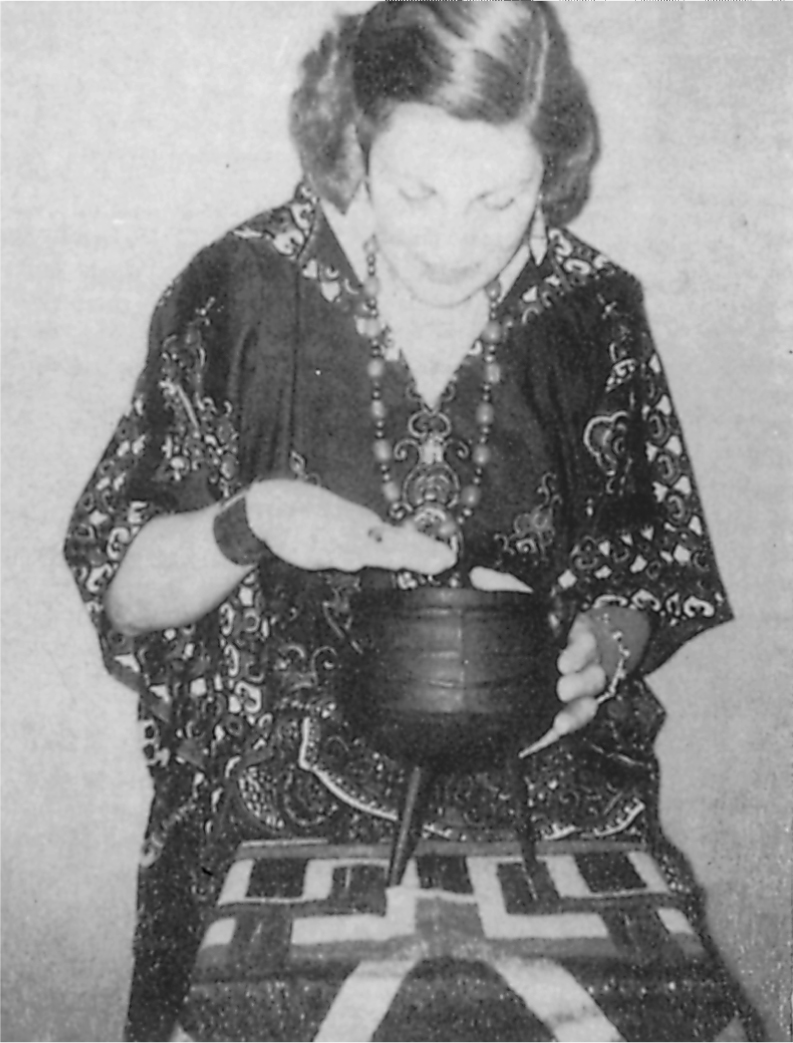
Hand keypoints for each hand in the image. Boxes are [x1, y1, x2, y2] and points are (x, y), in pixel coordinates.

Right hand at [245, 480, 455, 574]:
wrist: (277, 505)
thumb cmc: (318, 521)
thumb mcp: (351, 532)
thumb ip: (374, 545)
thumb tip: (404, 554)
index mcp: (369, 529)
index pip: (404, 541)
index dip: (427, 550)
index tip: (450, 558)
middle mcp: (358, 531)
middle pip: (392, 544)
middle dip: (418, 554)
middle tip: (444, 561)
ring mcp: (336, 537)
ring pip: (362, 548)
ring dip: (384, 554)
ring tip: (403, 560)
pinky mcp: (312, 545)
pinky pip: (328, 552)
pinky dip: (341, 555)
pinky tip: (352, 561)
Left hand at [471, 566, 606, 738]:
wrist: (528, 658)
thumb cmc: (527, 627)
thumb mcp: (515, 602)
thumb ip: (500, 587)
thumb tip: (478, 575)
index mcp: (569, 633)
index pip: (585, 637)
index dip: (579, 648)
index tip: (564, 656)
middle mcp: (578, 660)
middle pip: (594, 669)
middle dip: (580, 677)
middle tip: (561, 682)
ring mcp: (576, 686)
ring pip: (591, 694)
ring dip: (578, 700)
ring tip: (559, 701)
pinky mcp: (566, 708)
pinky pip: (579, 717)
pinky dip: (572, 721)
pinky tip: (558, 724)